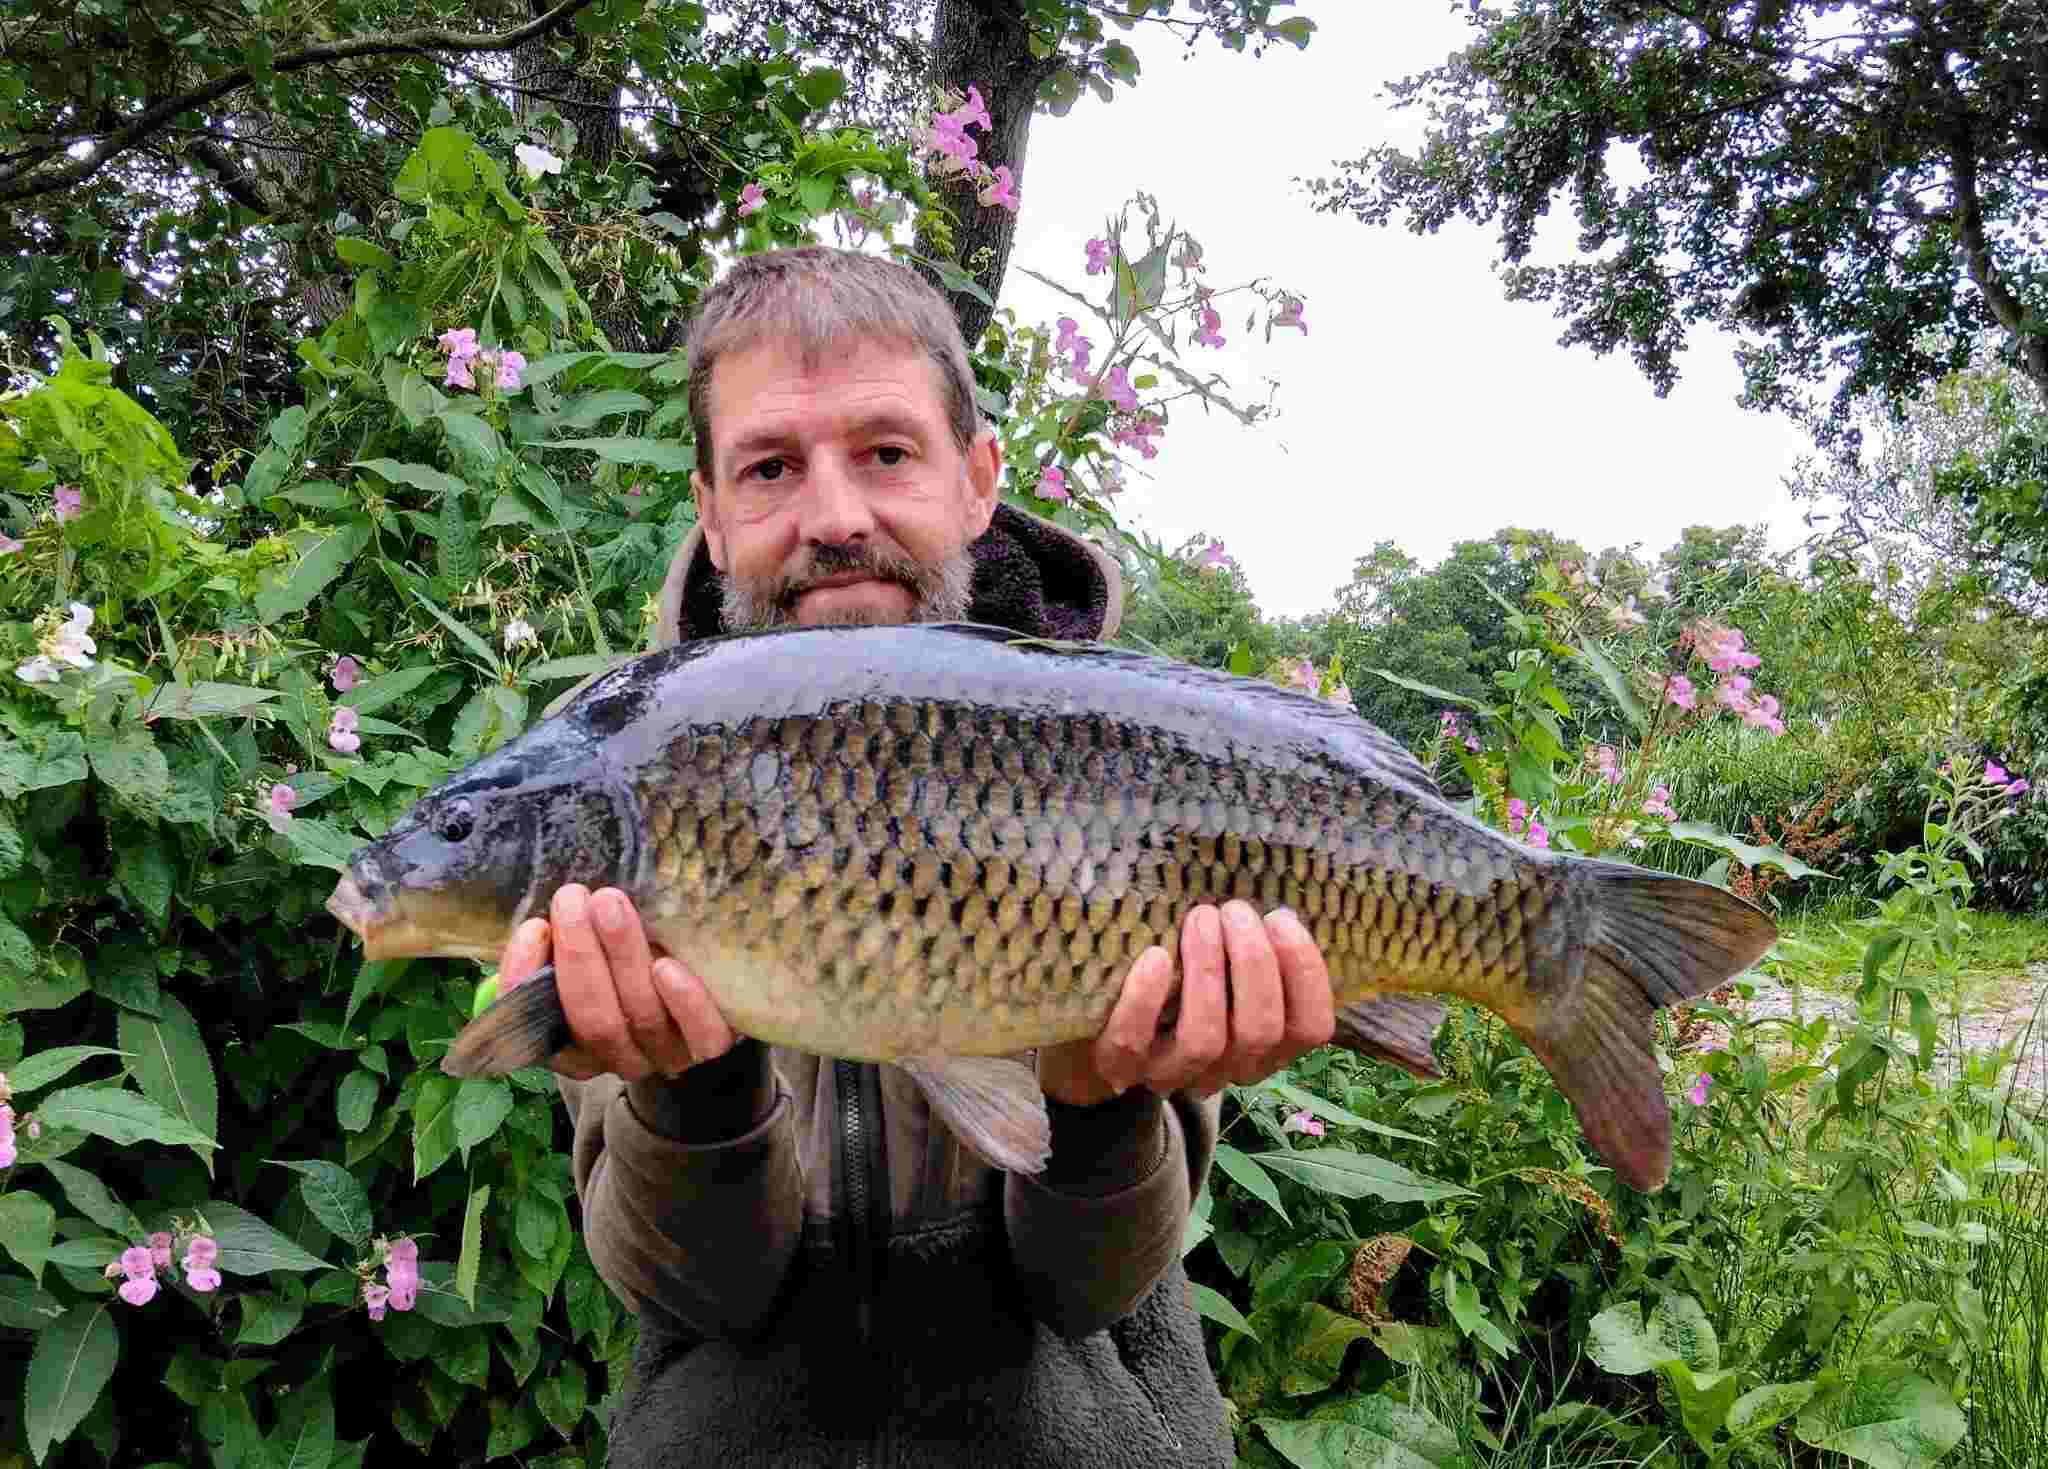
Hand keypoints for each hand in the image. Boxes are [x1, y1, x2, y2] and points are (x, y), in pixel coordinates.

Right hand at [498, 884, 736, 1081]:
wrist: (704, 974)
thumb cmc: (628, 952)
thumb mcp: (592, 944)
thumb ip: (565, 935)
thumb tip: (549, 906)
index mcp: (571, 1041)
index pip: (532, 1028)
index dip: (526, 982)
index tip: (534, 927)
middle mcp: (616, 1056)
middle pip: (592, 1020)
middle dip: (578, 956)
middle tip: (573, 898)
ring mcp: (665, 1055)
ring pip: (640, 1016)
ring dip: (622, 956)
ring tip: (611, 903)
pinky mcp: (710, 1045)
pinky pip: (701, 1037)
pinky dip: (683, 1003)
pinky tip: (667, 966)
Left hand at [1037, 900, 1336, 1105]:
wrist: (1097, 1025)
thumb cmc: (1179, 980)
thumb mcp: (1226, 966)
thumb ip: (1252, 947)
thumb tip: (1275, 901)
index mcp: (1265, 1047)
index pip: (1309, 1029)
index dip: (1305, 973)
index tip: (1281, 917)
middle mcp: (1227, 1069)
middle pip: (1260, 1031)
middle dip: (1253, 962)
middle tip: (1235, 910)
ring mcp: (1172, 1073)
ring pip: (1205, 1039)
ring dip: (1208, 972)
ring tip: (1200, 918)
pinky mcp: (1118, 1066)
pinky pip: (1133, 1041)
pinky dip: (1146, 997)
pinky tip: (1155, 956)